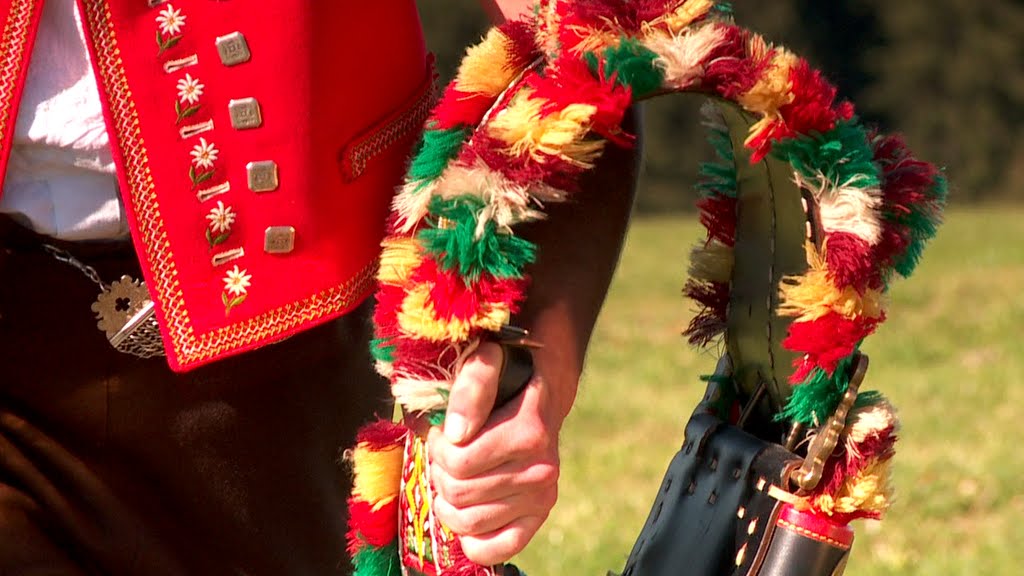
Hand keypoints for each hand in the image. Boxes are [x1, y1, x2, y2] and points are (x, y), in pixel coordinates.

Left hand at [427, 342, 561, 565]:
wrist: (540, 396)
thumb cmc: (505, 380)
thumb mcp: (487, 364)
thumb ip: (472, 386)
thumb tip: (456, 433)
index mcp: (529, 432)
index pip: (458, 461)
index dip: (438, 447)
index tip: (444, 432)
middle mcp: (541, 469)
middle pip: (458, 493)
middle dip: (440, 472)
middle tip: (445, 456)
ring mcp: (542, 496)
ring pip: (468, 522)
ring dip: (449, 503)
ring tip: (453, 480)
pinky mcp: (539, 515)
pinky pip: (498, 548)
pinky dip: (473, 541)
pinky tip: (466, 518)